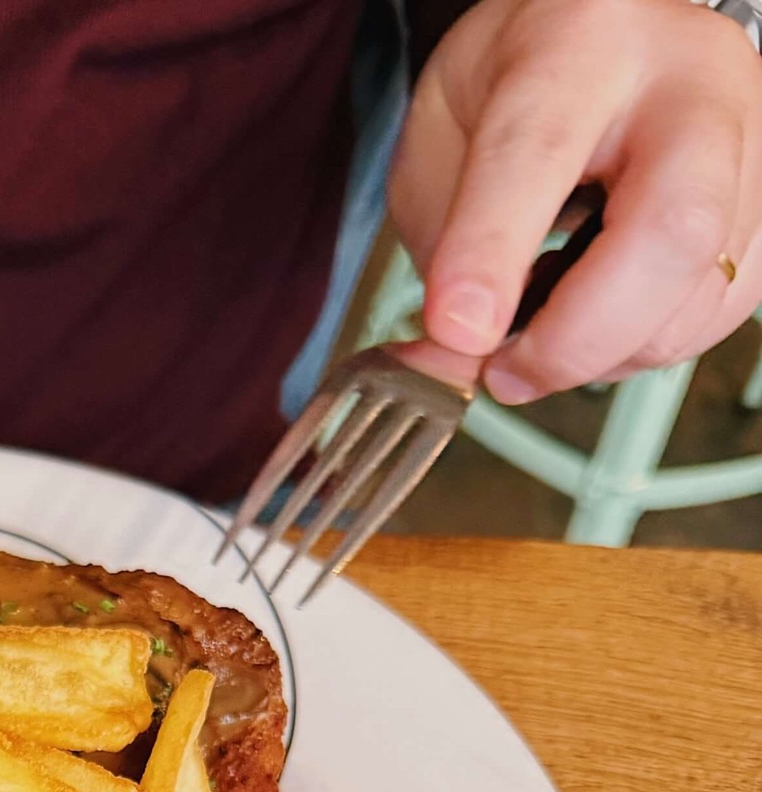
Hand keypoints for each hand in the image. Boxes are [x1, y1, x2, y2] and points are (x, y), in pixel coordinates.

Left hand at [389, 0, 761, 401]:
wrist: (597, 41)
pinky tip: (594, 317)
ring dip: (603, 354)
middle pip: (673, 229)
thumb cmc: (519, 80)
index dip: (491, 256)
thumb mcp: (440, 137)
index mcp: (583, 43)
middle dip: (576, 338)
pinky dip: (641, 345)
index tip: (454, 329)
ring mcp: (749, 139)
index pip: (541, 151)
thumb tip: (455, 354)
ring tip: (541, 335)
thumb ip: (443, 245)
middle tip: (505, 371)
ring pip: (701, 292)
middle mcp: (691, 80)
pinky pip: (717, 311)